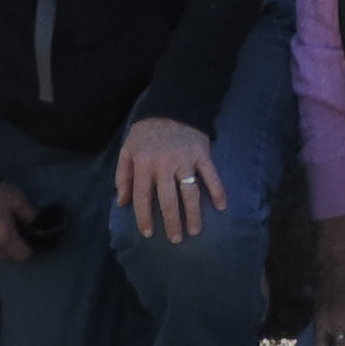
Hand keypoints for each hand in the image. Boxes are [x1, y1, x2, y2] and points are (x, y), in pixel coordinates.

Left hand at [112, 114, 222, 244]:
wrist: (171, 106)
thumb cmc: (146, 132)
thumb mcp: (128, 150)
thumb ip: (123, 176)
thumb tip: (122, 202)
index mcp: (143, 163)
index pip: (142, 196)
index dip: (144, 217)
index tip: (148, 233)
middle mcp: (164, 164)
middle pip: (168, 200)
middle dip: (172, 222)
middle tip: (175, 239)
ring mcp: (185, 160)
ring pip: (190, 192)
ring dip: (193, 214)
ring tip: (194, 231)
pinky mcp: (202, 154)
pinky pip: (211, 175)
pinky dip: (218, 191)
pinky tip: (222, 206)